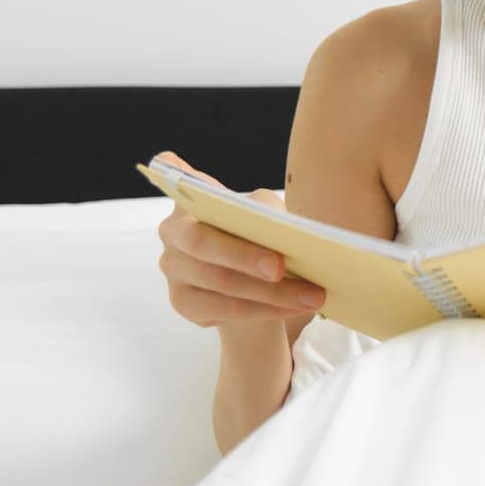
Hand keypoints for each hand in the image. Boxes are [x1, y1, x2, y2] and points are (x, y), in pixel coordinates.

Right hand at [153, 150, 327, 329]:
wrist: (252, 278)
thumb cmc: (257, 233)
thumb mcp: (264, 213)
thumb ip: (265, 212)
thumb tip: (285, 230)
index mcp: (189, 197)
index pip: (178, 178)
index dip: (183, 175)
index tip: (207, 187)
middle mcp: (172, 232)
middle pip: (202, 243)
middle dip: (244, 256)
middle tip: (281, 267)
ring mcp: (174, 270)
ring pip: (222, 283)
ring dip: (271, 292)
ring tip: (312, 294)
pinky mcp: (184, 303)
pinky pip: (227, 310)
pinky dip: (267, 309)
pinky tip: (297, 306)